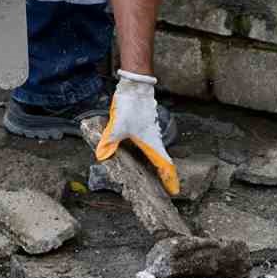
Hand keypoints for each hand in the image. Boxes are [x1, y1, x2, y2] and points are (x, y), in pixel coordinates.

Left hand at [95, 70, 178, 194]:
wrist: (135, 86)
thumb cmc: (131, 106)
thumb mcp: (117, 126)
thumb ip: (110, 142)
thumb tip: (101, 156)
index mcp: (151, 142)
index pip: (165, 165)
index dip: (170, 179)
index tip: (175, 191)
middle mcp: (154, 139)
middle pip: (162, 162)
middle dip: (164, 176)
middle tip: (165, 189)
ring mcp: (151, 132)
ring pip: (156, 152)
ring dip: (156, 165)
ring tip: (154, 176)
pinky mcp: (145, 126)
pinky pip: (150, 144)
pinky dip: (148, 154)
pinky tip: (139, 156)